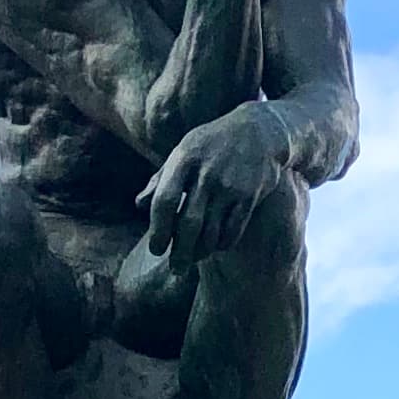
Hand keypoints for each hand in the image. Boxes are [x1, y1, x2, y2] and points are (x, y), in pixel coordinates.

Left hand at [144, 100, 292, 262]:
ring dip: (200, 252)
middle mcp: (207, 173)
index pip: (164, 201)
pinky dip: (222, 244)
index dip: (158, 229)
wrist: (259, 130)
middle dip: (180, 252)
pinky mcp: (250, 195)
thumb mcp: (183, 151)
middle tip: (175, 268)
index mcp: (184, 159)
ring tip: (192, 261)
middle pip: (189, 223)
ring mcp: (230, 185)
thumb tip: (139, 206)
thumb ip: (160, 178)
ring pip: (212, 231)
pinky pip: (233, 230)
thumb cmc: (212, 143)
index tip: (157, 249)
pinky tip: (214, 248)